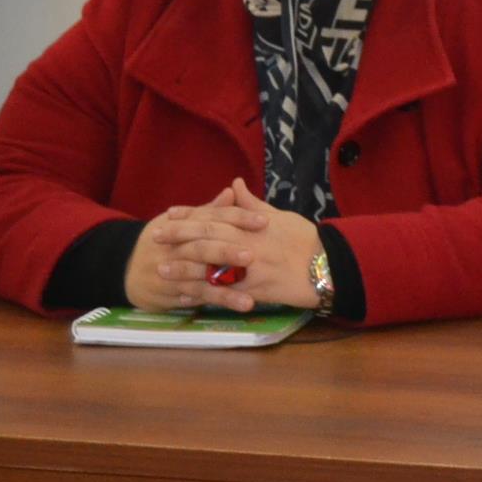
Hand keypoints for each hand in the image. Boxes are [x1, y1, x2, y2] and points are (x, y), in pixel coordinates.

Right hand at [123, 185, 266, 310]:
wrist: (124, 265)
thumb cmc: (164, 241)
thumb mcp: (182, 222)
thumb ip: (210, 211)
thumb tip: (234, 190)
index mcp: (182, 225)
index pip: (212, 218)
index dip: (238, 218)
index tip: (265, 221)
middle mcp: (175, 248)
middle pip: (202, 248)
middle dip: (226, 252)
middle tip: (252, 256)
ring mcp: (170, 273)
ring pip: (199, 281)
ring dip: (225, 291)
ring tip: (249, 301)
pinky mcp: (168, 293)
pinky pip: (191, 298)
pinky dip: (210, 302)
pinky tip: (230, 307)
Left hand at [144, 178, 329, 310]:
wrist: (327, 267)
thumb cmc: (306, 240)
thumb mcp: (281, 216)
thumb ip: (253, 204)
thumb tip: (235, 185)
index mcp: (252, 225)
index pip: (215, 216)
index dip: (190, 215)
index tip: (169, 214)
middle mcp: (247, 244)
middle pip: (206, 238)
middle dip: (178, 237)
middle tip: (154, 237)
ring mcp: (249, 268)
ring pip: (209, 266)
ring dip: (183, 267)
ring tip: (161, 268)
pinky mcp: (253, 290)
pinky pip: (222, 293)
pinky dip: (202, 294)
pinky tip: (185, 296)